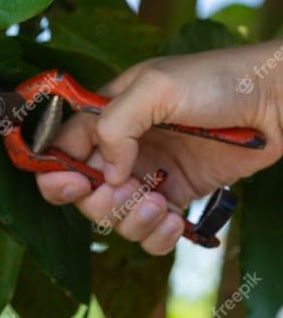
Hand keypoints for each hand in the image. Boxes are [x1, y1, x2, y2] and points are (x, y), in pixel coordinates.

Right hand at [37, 41, 282, 253]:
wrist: (275, 102)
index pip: (60, 151)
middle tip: (130, 191)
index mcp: (105, 116)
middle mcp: (120, 149)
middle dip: (100, 202)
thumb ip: (114, 125)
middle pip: (82, 193)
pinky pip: (149, 231)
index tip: (76, 183)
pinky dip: (156, 236)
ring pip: (114, 217)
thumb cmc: (216, 81)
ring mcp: (147, 175)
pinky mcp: (174, 196)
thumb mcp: (155, 87)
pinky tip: (176, 220)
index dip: (56, 173)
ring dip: (132, 220)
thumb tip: (106, 173)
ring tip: (161, 205)